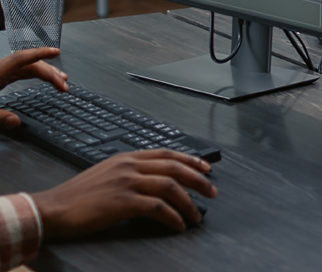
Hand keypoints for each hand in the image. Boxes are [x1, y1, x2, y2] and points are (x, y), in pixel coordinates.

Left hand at [0, 47, 67, 129]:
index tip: (56, 52)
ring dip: (44, 73)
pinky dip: (33, 75)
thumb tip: (16, 122)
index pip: (21, 59)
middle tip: (64, 85)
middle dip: (48, 72)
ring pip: (25, 68)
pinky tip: (41, 79)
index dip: (40, 53)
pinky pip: (19, 73)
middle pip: (28, 65)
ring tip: (60, 81)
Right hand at [32, 149, 216, 237]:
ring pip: (170, 186)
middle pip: (174, 167)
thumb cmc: (75, 197)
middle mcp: (129, 166)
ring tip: (197, 215)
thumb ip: (128, 172)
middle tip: (212, 192)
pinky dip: (173, 217)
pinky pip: (157, 207)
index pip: (166, 153)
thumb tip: (152, 181)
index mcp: (126, 158)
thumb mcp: (105, 174)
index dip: (190, 160)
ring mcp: (126, 182)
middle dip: (199, 180)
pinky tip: (178, 225)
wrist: (51, 209)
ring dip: (189, 202)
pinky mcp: (122, 202)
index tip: (206, 168)